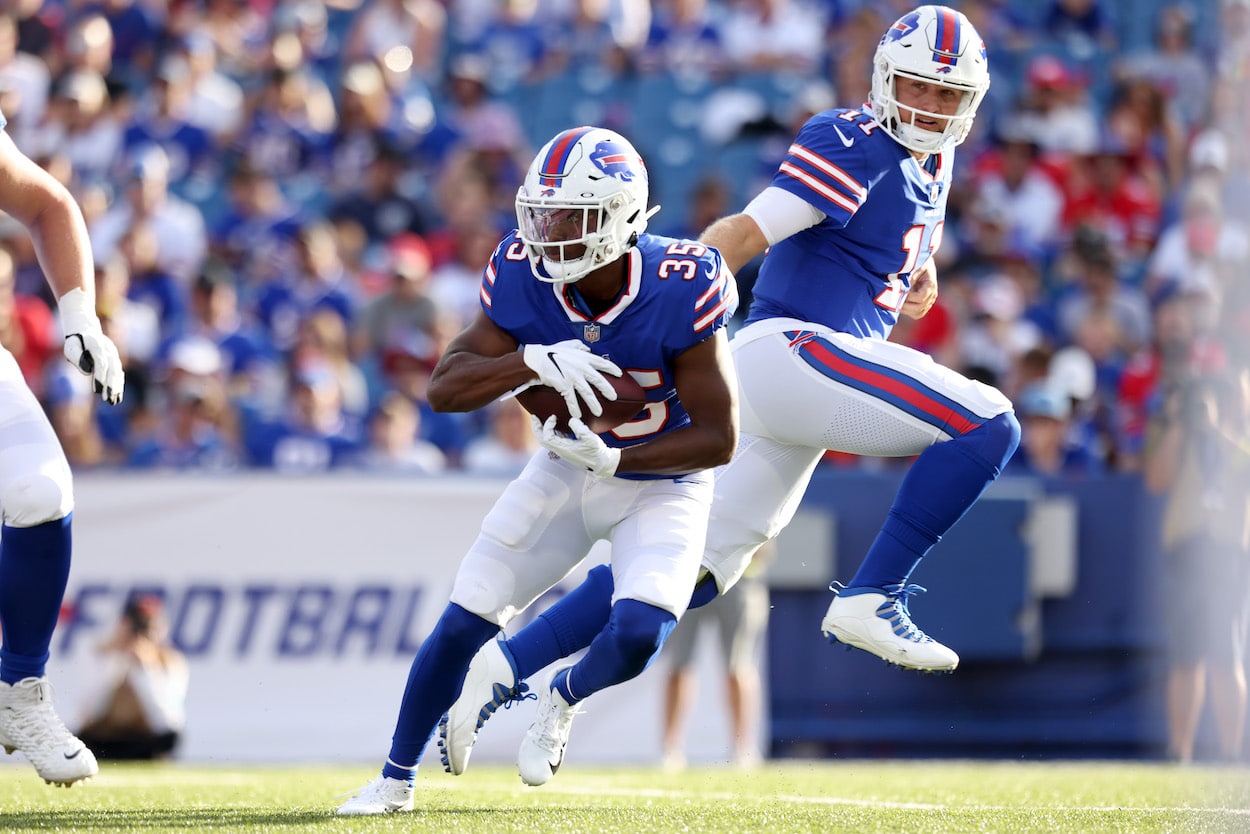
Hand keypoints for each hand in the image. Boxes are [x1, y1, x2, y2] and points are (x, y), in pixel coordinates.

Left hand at [58, 287, 124, 404]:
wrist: (84, 325)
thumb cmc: (74, 339)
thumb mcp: (70, 347)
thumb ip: (78, 358)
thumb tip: (88, 371)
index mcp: (97, 345)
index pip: (101, 363)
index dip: (100, 378)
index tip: (99, 391)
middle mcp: (108, 349)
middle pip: (112, 369)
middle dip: (111, 385)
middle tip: (109, 400)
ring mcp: (113, 352)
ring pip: (117, 370)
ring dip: (117, 386)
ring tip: (115, 400)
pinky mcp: (114, 357)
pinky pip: (118, 370)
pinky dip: (118, 382)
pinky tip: (118, 393)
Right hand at [522, 340, 620, 418]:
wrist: (538, 359)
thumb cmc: (552, 351)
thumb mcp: (568, 344)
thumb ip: (579, 346)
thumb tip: (588, 348)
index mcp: (583, 357)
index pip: (601, 362)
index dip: (611, 368)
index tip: (620, 374)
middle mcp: (580, 367)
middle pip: (598, 380)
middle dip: (607, 389)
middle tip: (613, 397)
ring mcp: (573, 377)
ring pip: (587, 392)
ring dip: (593, 404)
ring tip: (599, 412)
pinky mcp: (564, 385)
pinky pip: (571, 399)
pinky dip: (574, 408)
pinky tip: (578, 416)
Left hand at [532, 415, 620, 477]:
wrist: (601, 462)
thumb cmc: (597, 451)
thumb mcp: (590, 439)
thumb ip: (580, 429)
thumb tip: (571, 420)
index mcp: (564, 449)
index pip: (548, 437)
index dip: (547, 425)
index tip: (554, 416)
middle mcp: (560, 450)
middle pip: (541, 440)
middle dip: (536, 428)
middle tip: (534, 416)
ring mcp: (562, 450)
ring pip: (545, 440)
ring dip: (541, 430)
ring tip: (539, 419)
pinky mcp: (566, 448)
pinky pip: (553, 440)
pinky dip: (549, 431)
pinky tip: (553, 424)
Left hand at [901, 259, 937, 318]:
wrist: (924, 264)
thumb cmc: (920, 262)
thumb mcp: (917, 265)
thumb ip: (913, 275)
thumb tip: (906, 286)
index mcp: (931, 285)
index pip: (920, 297)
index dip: (909, 297)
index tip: (900, 292)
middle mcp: (932, 295)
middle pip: (918, 308)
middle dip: (905, 305)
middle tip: (894, 300)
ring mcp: (929, 301)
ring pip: (917, 313)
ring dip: (905, 310)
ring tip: (896, 303)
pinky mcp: (924, 305)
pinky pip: (917, 314)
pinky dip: (908, 312)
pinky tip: (900, 305)